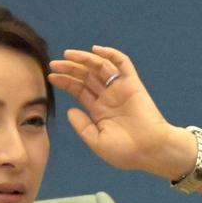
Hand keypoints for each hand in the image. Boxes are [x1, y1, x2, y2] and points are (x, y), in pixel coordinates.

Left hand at [47, 46, 185, 176]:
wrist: (150, 150)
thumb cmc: (126, 151)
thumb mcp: (97, 141)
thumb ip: (82, 126)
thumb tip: (69, 110)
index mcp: (99, 111)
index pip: (79, 90)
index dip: (65, 81)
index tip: (51, 76)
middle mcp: (108, 97)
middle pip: (86, 76)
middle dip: (70, 68)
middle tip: (54, 63)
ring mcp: (120, 89)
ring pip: (100, 67)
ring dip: (84, 59)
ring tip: (68, 55)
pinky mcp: (132, 84)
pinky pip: (122, 64)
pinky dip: (111, 54)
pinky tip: (96, 51)